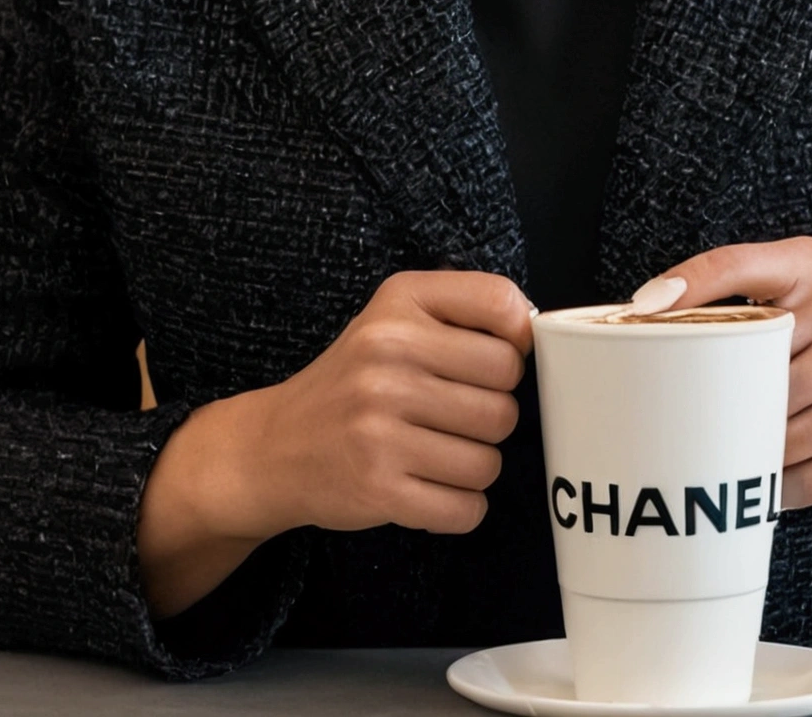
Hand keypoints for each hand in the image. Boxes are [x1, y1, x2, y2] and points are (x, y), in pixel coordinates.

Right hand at [236, 268, 532, 534]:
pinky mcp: (379, 487)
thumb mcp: (393, 318)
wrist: (276, 446)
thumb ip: (462, 310)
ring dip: (476, 464)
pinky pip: (466, 508)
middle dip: (494, 413)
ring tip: (438, 451)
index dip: (517, 340)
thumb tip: (535, 331)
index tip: (497, 360)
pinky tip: (430, 487)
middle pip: (505, 395)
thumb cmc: (354, 381)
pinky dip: (460, 507)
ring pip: (490, 459)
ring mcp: (380, 425)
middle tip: (457, 416)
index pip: (502, 306)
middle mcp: (387, 357)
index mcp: (398, 303)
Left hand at [635, 237, 811, 508]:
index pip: (739, 264)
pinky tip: (771, 483)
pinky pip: (811, 477)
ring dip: (752, 449)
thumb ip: (741, 307)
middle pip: (758, 366)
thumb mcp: (799, 302)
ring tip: (735, 451)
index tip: (642, 308)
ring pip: (783, 429)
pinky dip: (782, 488)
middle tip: (693, 413)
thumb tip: (649, 337)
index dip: (691, 283)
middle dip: (725, 399)